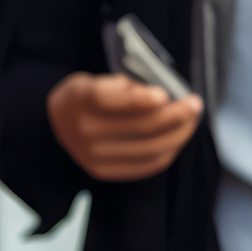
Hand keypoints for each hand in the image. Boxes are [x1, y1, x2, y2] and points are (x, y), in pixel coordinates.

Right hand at [47, 72, 203, 180]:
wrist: (57, 124)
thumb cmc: (86, 96)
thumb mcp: (96, 79)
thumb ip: (125, 85)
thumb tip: (161, 96)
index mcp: (82, 99)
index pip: (110, 100)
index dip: (140, 99)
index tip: (164, 94)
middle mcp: (85, 130)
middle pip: (140, 127)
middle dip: (175, 115)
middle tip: (195, 104)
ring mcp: (94, 155)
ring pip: (149, 149)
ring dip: (179, 134)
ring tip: (192, 120)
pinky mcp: (103, 171)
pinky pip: (146, 165)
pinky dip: (169, 151)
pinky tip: (178, 137)